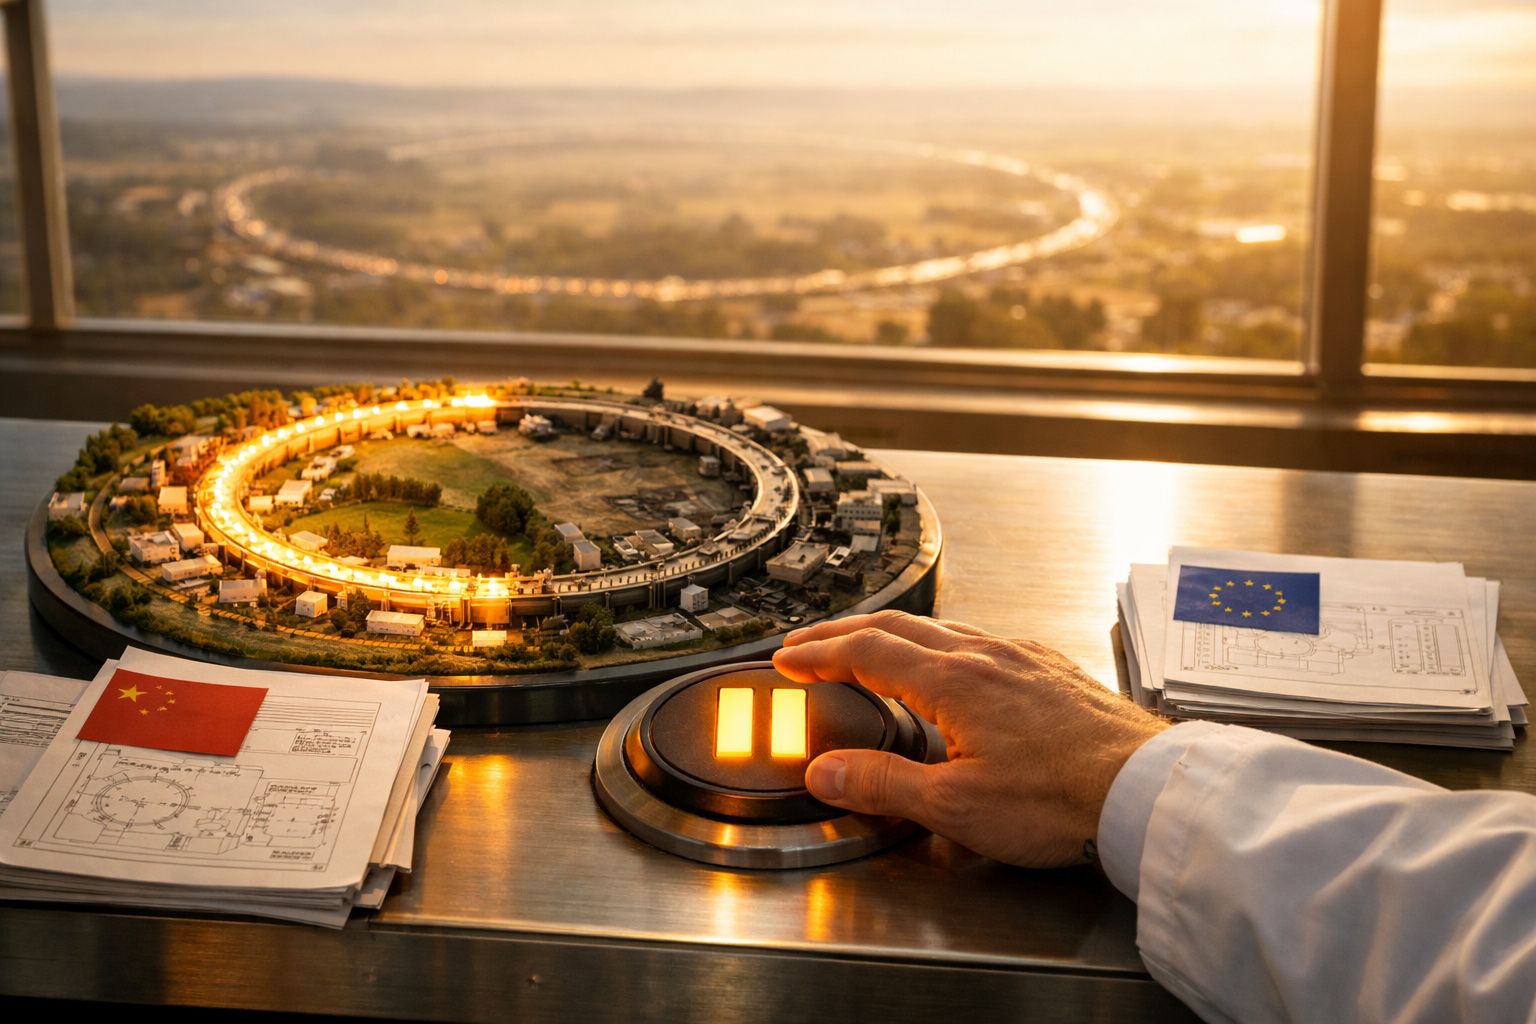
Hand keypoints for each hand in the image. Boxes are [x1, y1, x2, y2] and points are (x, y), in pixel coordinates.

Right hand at [773, 610, 1168, 867]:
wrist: (1147, 789)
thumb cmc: (1063, 800)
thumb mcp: (957, 806)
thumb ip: (884, 784)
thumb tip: (825, 770)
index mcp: (953, 681)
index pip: (866, 653)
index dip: (819, 654)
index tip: (787, 658)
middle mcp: (986, 655)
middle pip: (897, 626)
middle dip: (843, 632)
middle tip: (808, 642)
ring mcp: (1022, 657)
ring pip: (941, 628)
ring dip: (891, 633)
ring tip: (867, 648)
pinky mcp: (1050, 669)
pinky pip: (980, 639)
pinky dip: (940, 642)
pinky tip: (950, 663)